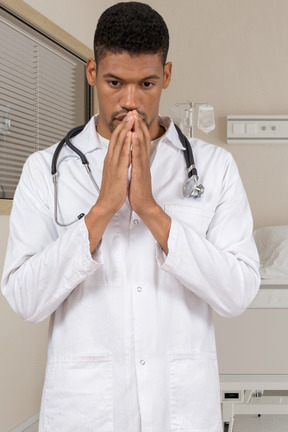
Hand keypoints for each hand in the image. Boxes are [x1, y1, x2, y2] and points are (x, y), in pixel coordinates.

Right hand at [85, 112, 133, 252]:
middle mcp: (111, 159)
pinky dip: (127, 143)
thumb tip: (121, 156)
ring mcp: (113, 164)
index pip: (116, 140)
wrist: (106, 204)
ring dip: (126, 129)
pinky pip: (123, 154)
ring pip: (119, 143)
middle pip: (117, 138)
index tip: (128, 118)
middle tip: (130, 113)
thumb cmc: (112, 191)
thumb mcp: (114, 173)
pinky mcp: (118, 170)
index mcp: (110, 160)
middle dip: (124, 124)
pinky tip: (131, 135)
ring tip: (131, 118)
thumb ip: (117, 163)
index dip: (122, 128)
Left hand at [128, 112, 155, 215]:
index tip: (134, 116)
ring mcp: (142, 165)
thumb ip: (136, 161)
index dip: (138, 127)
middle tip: (135, 111)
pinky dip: (135, 145)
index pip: (141, 140)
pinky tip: (133, 136)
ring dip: (138, 130)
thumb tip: (132, 152)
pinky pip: (138, 156)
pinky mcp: (139, 172)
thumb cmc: (138, 190)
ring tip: (135, 118)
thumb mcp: (136, 172)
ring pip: (141, 144)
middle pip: (143, 138)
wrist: (143, 204)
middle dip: (139, 124)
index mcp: (141, 160)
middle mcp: (143, 161)